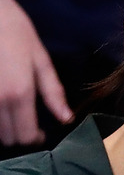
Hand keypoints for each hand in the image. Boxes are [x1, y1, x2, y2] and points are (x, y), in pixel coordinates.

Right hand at [0, 0, 72, 145]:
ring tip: (15, 116)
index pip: (26, 136)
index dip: (36, 139)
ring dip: (5, 129)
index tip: (42, 132)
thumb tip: (66, 119)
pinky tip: (2, 107)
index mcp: (19, 95)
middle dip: (20, 136)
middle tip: (29, 124)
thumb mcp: (41, 61)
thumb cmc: (18, 35)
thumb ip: (53, 93)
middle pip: (7, 139)